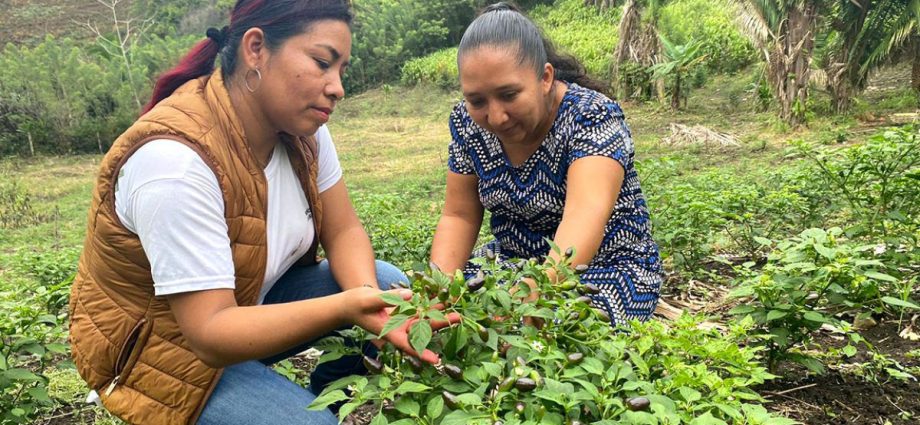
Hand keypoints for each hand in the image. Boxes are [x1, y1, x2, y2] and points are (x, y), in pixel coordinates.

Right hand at [346, 287, 460, 363]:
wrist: (350, 304)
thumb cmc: (355, 304)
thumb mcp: (369, 299)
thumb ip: (389, 297)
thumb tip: (411, 295)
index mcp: (389, 332)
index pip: (408, 345)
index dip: (422, 353)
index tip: (437, 361)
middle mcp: (398, 329)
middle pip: (422, 330)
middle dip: (440, 324)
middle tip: (457, 318)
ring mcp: (401, 321)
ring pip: (424, 320)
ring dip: (439, 314)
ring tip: (456, 310)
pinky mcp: (402, 312)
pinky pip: (419, 310)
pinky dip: (429, 305)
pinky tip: (442, 299)